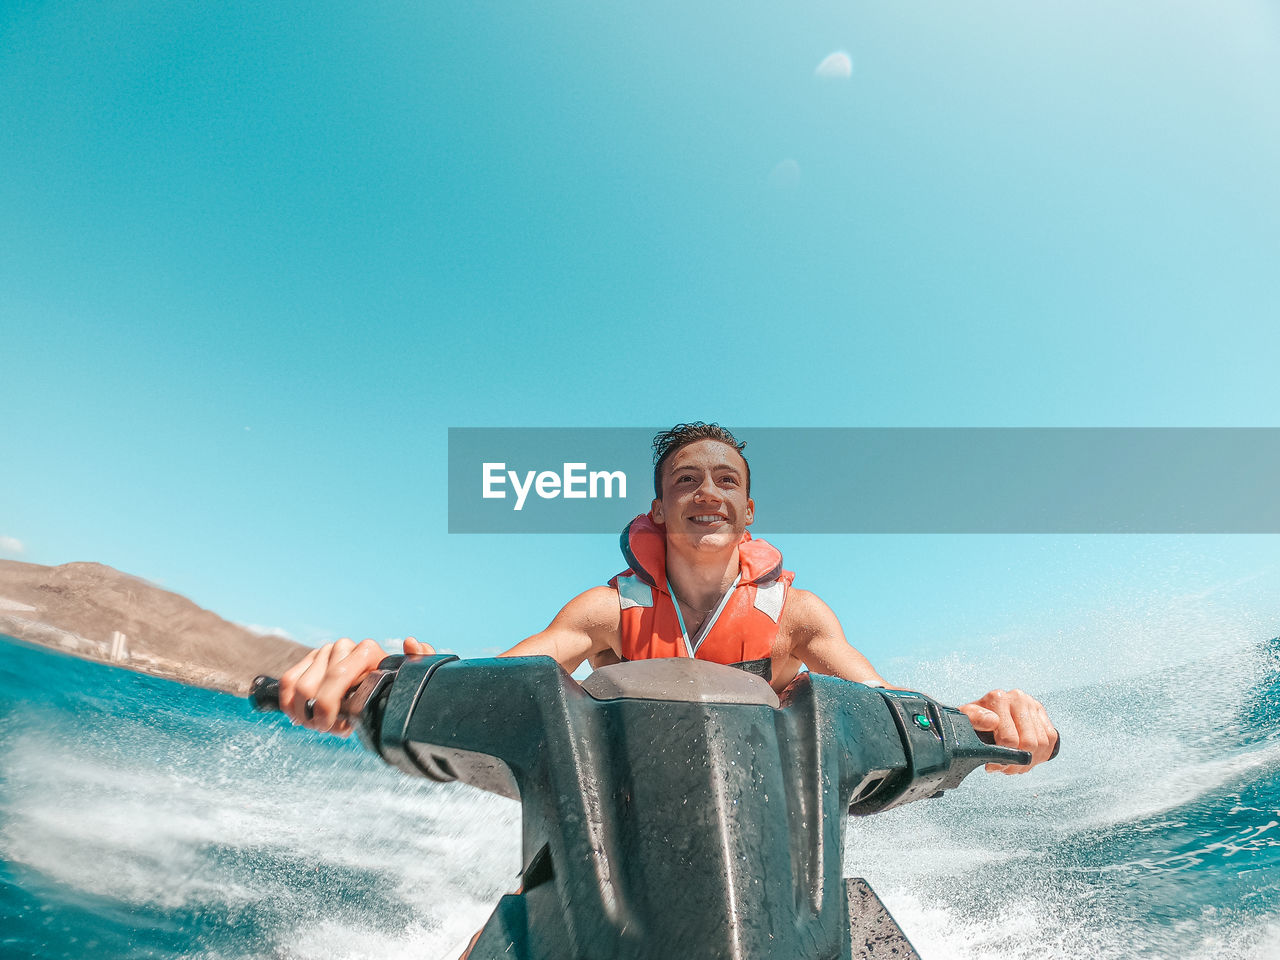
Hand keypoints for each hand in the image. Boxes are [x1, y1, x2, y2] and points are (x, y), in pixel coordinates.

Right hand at [278, 636, 435, 734]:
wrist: (381, 684)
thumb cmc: (395, 687)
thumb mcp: (410, 680)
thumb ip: (419, 660)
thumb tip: (410, 642)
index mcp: (366, 651)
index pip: (337, 677)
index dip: (328, 707)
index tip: (334, 727)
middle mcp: (343, 647)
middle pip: (313, 686)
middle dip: (315, 715)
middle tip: (327, 728)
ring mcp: (325, 652)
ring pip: (297, 686)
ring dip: (303, 713)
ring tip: (320, 724)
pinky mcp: (310, 660)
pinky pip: (287, 680)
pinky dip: (288, 703)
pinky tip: (302, 717)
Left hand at [957, 688, 1057, 773]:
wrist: (982, 715)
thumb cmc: (973, 722)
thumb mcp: (966, 720)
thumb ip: (974, 718)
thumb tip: (992, 721)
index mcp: (997, 698)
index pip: (1009, 739)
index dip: (1002, 758)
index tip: (992, 765)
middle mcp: (1017, 698)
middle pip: (1029, 743)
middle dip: (1017, 762)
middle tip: (1004, 768)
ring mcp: (1031, 704)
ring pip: (1042, 743)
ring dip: (1029, 761)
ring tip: (1014, 764)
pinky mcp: (1042, 712)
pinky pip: (1050, 739)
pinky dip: (1040, 754)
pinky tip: (1026, 757)